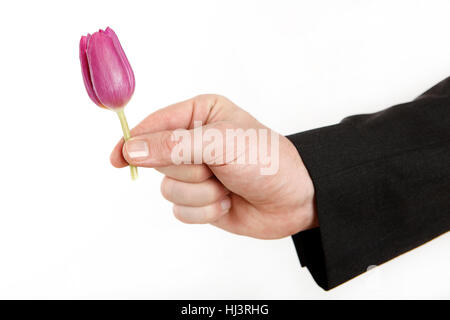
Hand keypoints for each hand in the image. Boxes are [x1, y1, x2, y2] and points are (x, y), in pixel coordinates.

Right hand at [110, 95, 316, 238]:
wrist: (295, 199)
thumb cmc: (265, 160)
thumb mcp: (220, 144)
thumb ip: (173, 146)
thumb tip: (130, 148)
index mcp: (200, 115)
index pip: (154, 125)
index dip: (134, 141)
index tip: (118, 158)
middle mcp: (194, 142)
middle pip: (158, 161)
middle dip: (189, 171)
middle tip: (216, 169)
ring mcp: (197, 173)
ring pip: (168, 190)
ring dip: (200, 194)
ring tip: (226, 187)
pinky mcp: (200, 200)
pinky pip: (180, 211)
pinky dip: (204, 211)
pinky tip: (227, 203)